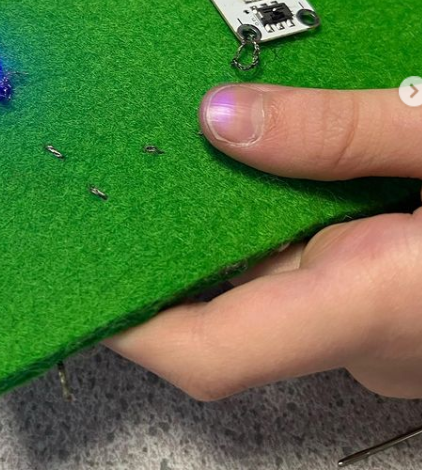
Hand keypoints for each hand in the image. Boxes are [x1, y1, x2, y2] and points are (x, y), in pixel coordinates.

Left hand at [106, 85, 421, 399]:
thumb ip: (342, 131)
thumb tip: (218, 117)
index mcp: (373, 302)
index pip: (214, 351)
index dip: (132, 326)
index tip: (79, 276)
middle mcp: (367, 340)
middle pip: (232, 309)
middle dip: (175, 245)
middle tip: (127, 169)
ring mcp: (384, 335)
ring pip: (276, 291)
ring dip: (233, 228)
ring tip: (200, 145)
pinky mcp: (397, 316)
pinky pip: (316, 284)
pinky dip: (284, 231)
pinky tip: (280, 166)